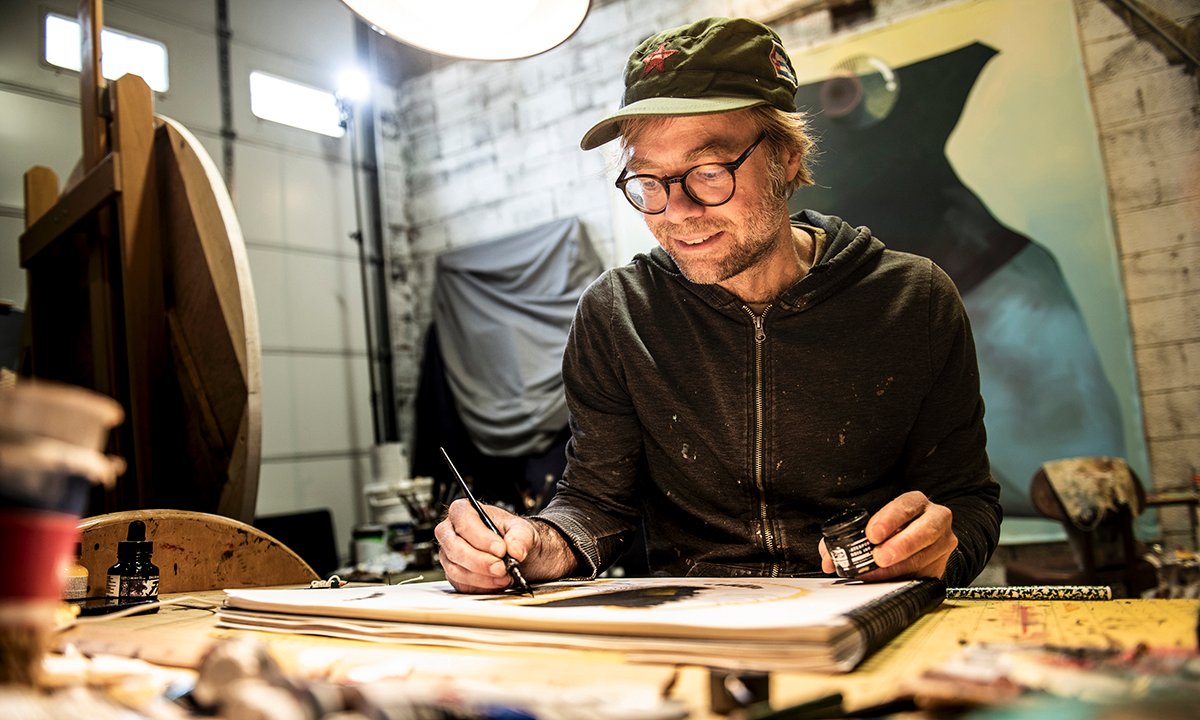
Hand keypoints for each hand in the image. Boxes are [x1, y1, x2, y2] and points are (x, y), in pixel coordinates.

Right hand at [434, 499, 575, 592]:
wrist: (515, 552)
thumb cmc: (511, 534)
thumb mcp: (522, 529)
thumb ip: (521, 536)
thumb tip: (515, 550)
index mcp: (463, 511)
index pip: (464, 522)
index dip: (481, 538)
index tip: (501, 549)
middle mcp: (450, 532)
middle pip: (455, 548)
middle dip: (481, 561)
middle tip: (502, 568)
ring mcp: (449, 554)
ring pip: (456, 570)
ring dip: (482, 577)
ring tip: (504, 576)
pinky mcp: (453, 574)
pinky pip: (461, 584)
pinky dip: (481, 586)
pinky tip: (497, 582)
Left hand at [818, 491, 956, 580]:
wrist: (921, 539)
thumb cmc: (892, 529)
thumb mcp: (874, 524)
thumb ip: (846, 537)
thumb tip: (828, 559)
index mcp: (916, 503)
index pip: (906, 506)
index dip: (889, 519)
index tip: (871, 534)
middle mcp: (935, 519)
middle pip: (925, 531)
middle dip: (901, 545)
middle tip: (879, 557)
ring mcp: (943, 543)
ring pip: (927, 555)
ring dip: (900, 567)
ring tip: (879, 572)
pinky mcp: (942, 565)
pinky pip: (926, 574)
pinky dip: (905, 579)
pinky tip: (890, 581)